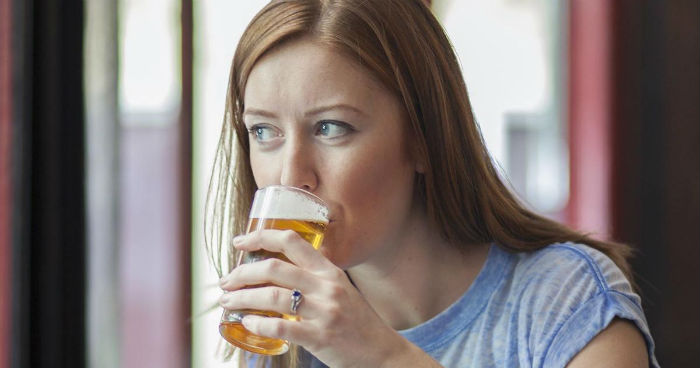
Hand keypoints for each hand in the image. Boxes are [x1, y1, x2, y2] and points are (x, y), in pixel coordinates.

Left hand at [218, 229, 433, 366]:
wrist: (382, 352)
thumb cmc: (357, 321)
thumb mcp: (340, 289)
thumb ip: (314, 278)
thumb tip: (274, 272)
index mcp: (329, 270)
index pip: (291, 241)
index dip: (260, 237)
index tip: (240, 243)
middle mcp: (327, 286)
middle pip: (274, 268)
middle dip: (242, 273)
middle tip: (227, 281)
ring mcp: (325, 312)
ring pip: (273, 296)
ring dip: (243, 298)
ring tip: (228, 302)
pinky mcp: (321, 337)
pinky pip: (282, 327)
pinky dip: (259, 323)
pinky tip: (248, 322)